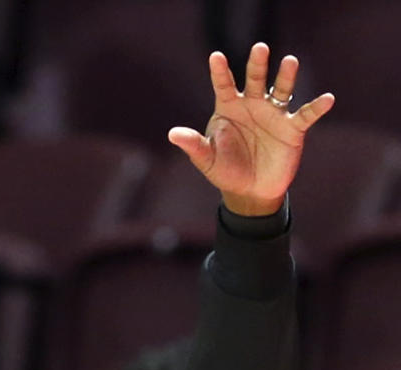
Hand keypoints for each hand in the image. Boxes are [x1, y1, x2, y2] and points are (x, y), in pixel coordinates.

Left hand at [168, 43, 334, 215]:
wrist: (249, 191)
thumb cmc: (225, 170)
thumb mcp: (206, 159)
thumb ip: (193, 144)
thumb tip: (172, 134)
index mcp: (229, 108)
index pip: (224, 85)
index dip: (219, 72)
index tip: (215, 57)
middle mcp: (253, 105)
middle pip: (255, 79)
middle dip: (257, 65)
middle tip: (259, 48)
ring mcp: (273, 114)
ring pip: (281, 90)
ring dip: (286, 77)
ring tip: (290, 61)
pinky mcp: (291, 129)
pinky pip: (305, 115)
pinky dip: (316, 107)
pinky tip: (327, 99)